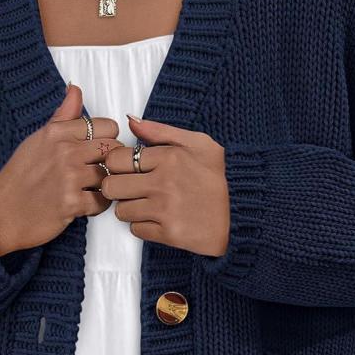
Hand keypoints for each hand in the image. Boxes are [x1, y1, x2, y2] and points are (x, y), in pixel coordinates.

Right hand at [0, 84, 125, 254]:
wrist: (3, 214)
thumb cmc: (19, 178)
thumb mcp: (37, 140)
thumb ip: (62, 116)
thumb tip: (75, 89)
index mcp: (56, 133)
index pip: (106, 126)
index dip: (107, 138)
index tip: (98, 148)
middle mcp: (65, 152)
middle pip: (113, 149)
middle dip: (111, 160)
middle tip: (99, 169)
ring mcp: (70, 178)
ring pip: (110, 174)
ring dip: (105, 183)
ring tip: (91, 187)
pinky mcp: (73, 203)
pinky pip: (103, 201)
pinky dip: (99, 204)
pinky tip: (86, 203)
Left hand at [99, 115, 229, 257]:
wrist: (243, 213)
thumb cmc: (218, 177)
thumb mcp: (198, 143)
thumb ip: (160, 130)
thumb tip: (130, 120)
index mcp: (168, 157)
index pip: (116, 159)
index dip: (117, 164)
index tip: (126, 169)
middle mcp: (164, 183)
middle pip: (111, 186)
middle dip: (117, 187)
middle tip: (130, 188)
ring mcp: (165, 210)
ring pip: (121, 210)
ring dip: (130, 208)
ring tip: (149, 204)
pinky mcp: (168, 233)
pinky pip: (136, 230)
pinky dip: (144, 226)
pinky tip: (159, 218)